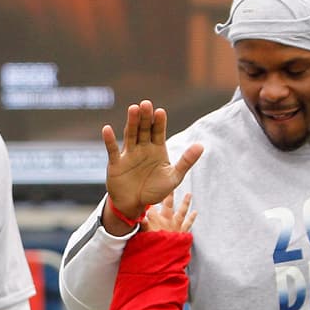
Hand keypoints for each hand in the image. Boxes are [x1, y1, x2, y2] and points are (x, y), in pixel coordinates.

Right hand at [101, 100, 202, 234]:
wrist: (135, 205)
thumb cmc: (154, 191)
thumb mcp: (174, 177)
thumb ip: (186, 161)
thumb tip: (201, 145)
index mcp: (157, 149)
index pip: (158, 131)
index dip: (159, 122)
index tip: (160, 112)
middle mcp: (142, 147)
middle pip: (143, 129)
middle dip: (145, 117)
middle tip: (146, 104)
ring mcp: (129, 153)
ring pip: (130, 135)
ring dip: (131, 122)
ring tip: (133, 109)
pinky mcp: (116, 162)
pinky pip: (113, 150)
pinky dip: (109, 140)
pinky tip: (107, 129)